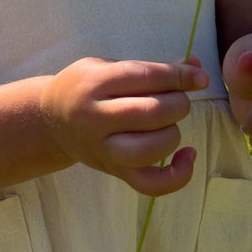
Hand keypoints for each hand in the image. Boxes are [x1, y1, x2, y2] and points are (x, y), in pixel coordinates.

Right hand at [44, 55, 211, 196]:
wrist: (51, 120)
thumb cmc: (86, 88)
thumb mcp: (109, 67)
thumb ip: (152, 68)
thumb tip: (197, 67)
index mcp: (94, 84)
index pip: (145, 78)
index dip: (179, 77)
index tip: (199, 78)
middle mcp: (95, 118)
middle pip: (151, 113)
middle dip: (178, 104)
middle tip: (178, 100)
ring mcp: (104, 149)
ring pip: (150, 149)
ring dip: (173, 134)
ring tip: (170, 125)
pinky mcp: (114, 171)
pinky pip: (150, 184)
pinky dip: (177, 176)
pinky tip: (187, 155)